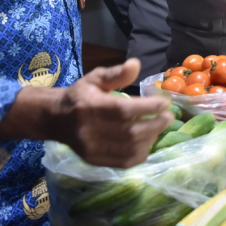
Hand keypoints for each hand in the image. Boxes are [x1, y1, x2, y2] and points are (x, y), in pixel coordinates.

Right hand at [47, 59, 172, 167]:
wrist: (57, 119)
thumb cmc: (81, 95)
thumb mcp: (95, 78)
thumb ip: (116, 73)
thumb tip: (136, 64)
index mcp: (90, 107)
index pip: (123, 110)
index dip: (147, 108)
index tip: (164, 103)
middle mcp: (90, 131)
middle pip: (130, 132)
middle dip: (155, 124)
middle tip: (168, 116)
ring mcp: (92, 149)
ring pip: (130, 149)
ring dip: (151, 138)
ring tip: (159, 126)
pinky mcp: (95, 161)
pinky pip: (124, 162)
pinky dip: (141, 152)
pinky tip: (147, 141)